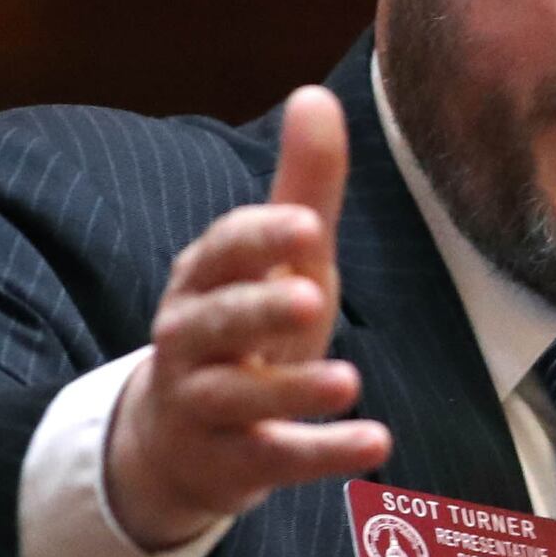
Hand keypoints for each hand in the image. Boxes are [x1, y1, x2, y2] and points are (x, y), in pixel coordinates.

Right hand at [104, 86, 393, 547]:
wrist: (180, 438)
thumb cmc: (245, 330)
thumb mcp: (280, 261)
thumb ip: (303, 187)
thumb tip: (315, 94)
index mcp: (204, 280)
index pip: (223, 252)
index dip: (261, 240)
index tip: (307, 224)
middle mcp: (191, 340)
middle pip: (217, 322)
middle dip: (259, 309)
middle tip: (310, 295)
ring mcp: (204, 405)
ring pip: (239, 397)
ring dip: (291, 390)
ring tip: (347, 380)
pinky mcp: (231, 462)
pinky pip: (274, 457)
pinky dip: (322, 454)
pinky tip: (375, 444)